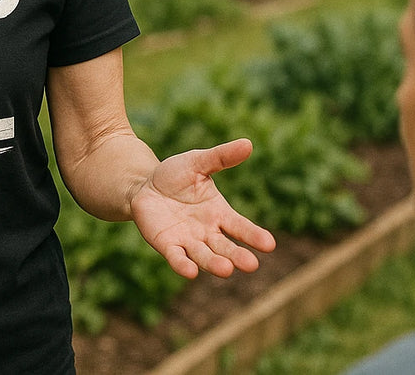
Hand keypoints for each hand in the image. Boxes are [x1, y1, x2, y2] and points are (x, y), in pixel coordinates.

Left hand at [129, 138, 276, 278]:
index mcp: (220, 214)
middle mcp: (207, 232)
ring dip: (214, 264)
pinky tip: (190, 271)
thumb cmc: (176, 175)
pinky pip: (177, 257)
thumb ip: (221, 157)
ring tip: (226, 269)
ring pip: (204, 256)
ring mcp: (188, 240)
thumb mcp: (198, 162)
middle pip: (226, 247)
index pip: (241, 227)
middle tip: (251, 265)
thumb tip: (248, 143)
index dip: (254, 236)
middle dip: (237, 256)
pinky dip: (183, 264)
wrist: (145, 185)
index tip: (269, 244)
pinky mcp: (167, 244)